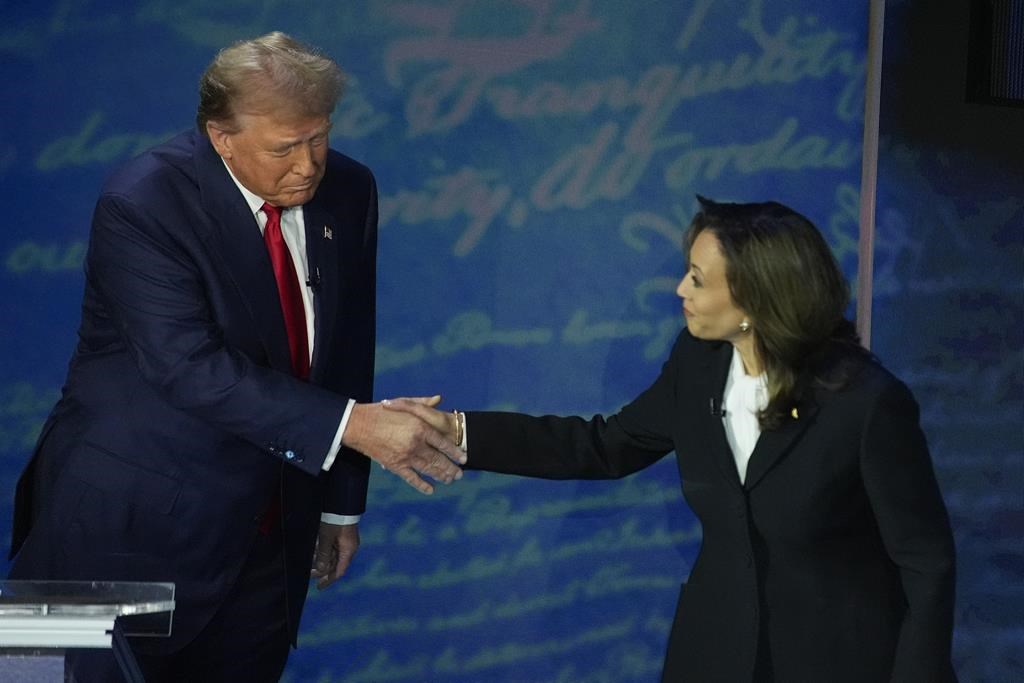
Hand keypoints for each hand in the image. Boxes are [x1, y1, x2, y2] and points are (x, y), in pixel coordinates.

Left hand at [311, 522, 358, 589]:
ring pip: (333, 556)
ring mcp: (345, 542)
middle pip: (336, 565)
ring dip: (321, 560)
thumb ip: (323, 555)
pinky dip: (323, 551)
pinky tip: (314, 551)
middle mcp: (348, 548)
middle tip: (310, 574)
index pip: (339, 571)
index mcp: (348, 551)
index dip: (328, 580)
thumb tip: (320, 570)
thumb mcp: (326, 538)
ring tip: (309, 562)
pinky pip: (332, 548)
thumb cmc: (335, 520)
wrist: (341, 503)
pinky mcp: (341, 535)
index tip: (319, 587)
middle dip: (323, 570)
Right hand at [343, 396, 465, 493]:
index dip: (454, 452)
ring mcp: (406, 456)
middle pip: (438, 459)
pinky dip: (422, 485)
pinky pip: (412, 478)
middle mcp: (415, 443)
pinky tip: (431, 490)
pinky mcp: (395, 465)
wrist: (359, 425)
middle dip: (451, 468)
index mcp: (420, 427)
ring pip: (428, 469)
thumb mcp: (404, 403)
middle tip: (459, 474)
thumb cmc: (382, 411)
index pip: (442, 443)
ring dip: (441, 476)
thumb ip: (423, 403)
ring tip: (450, 480)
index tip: (463, 458)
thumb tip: (438, 399)